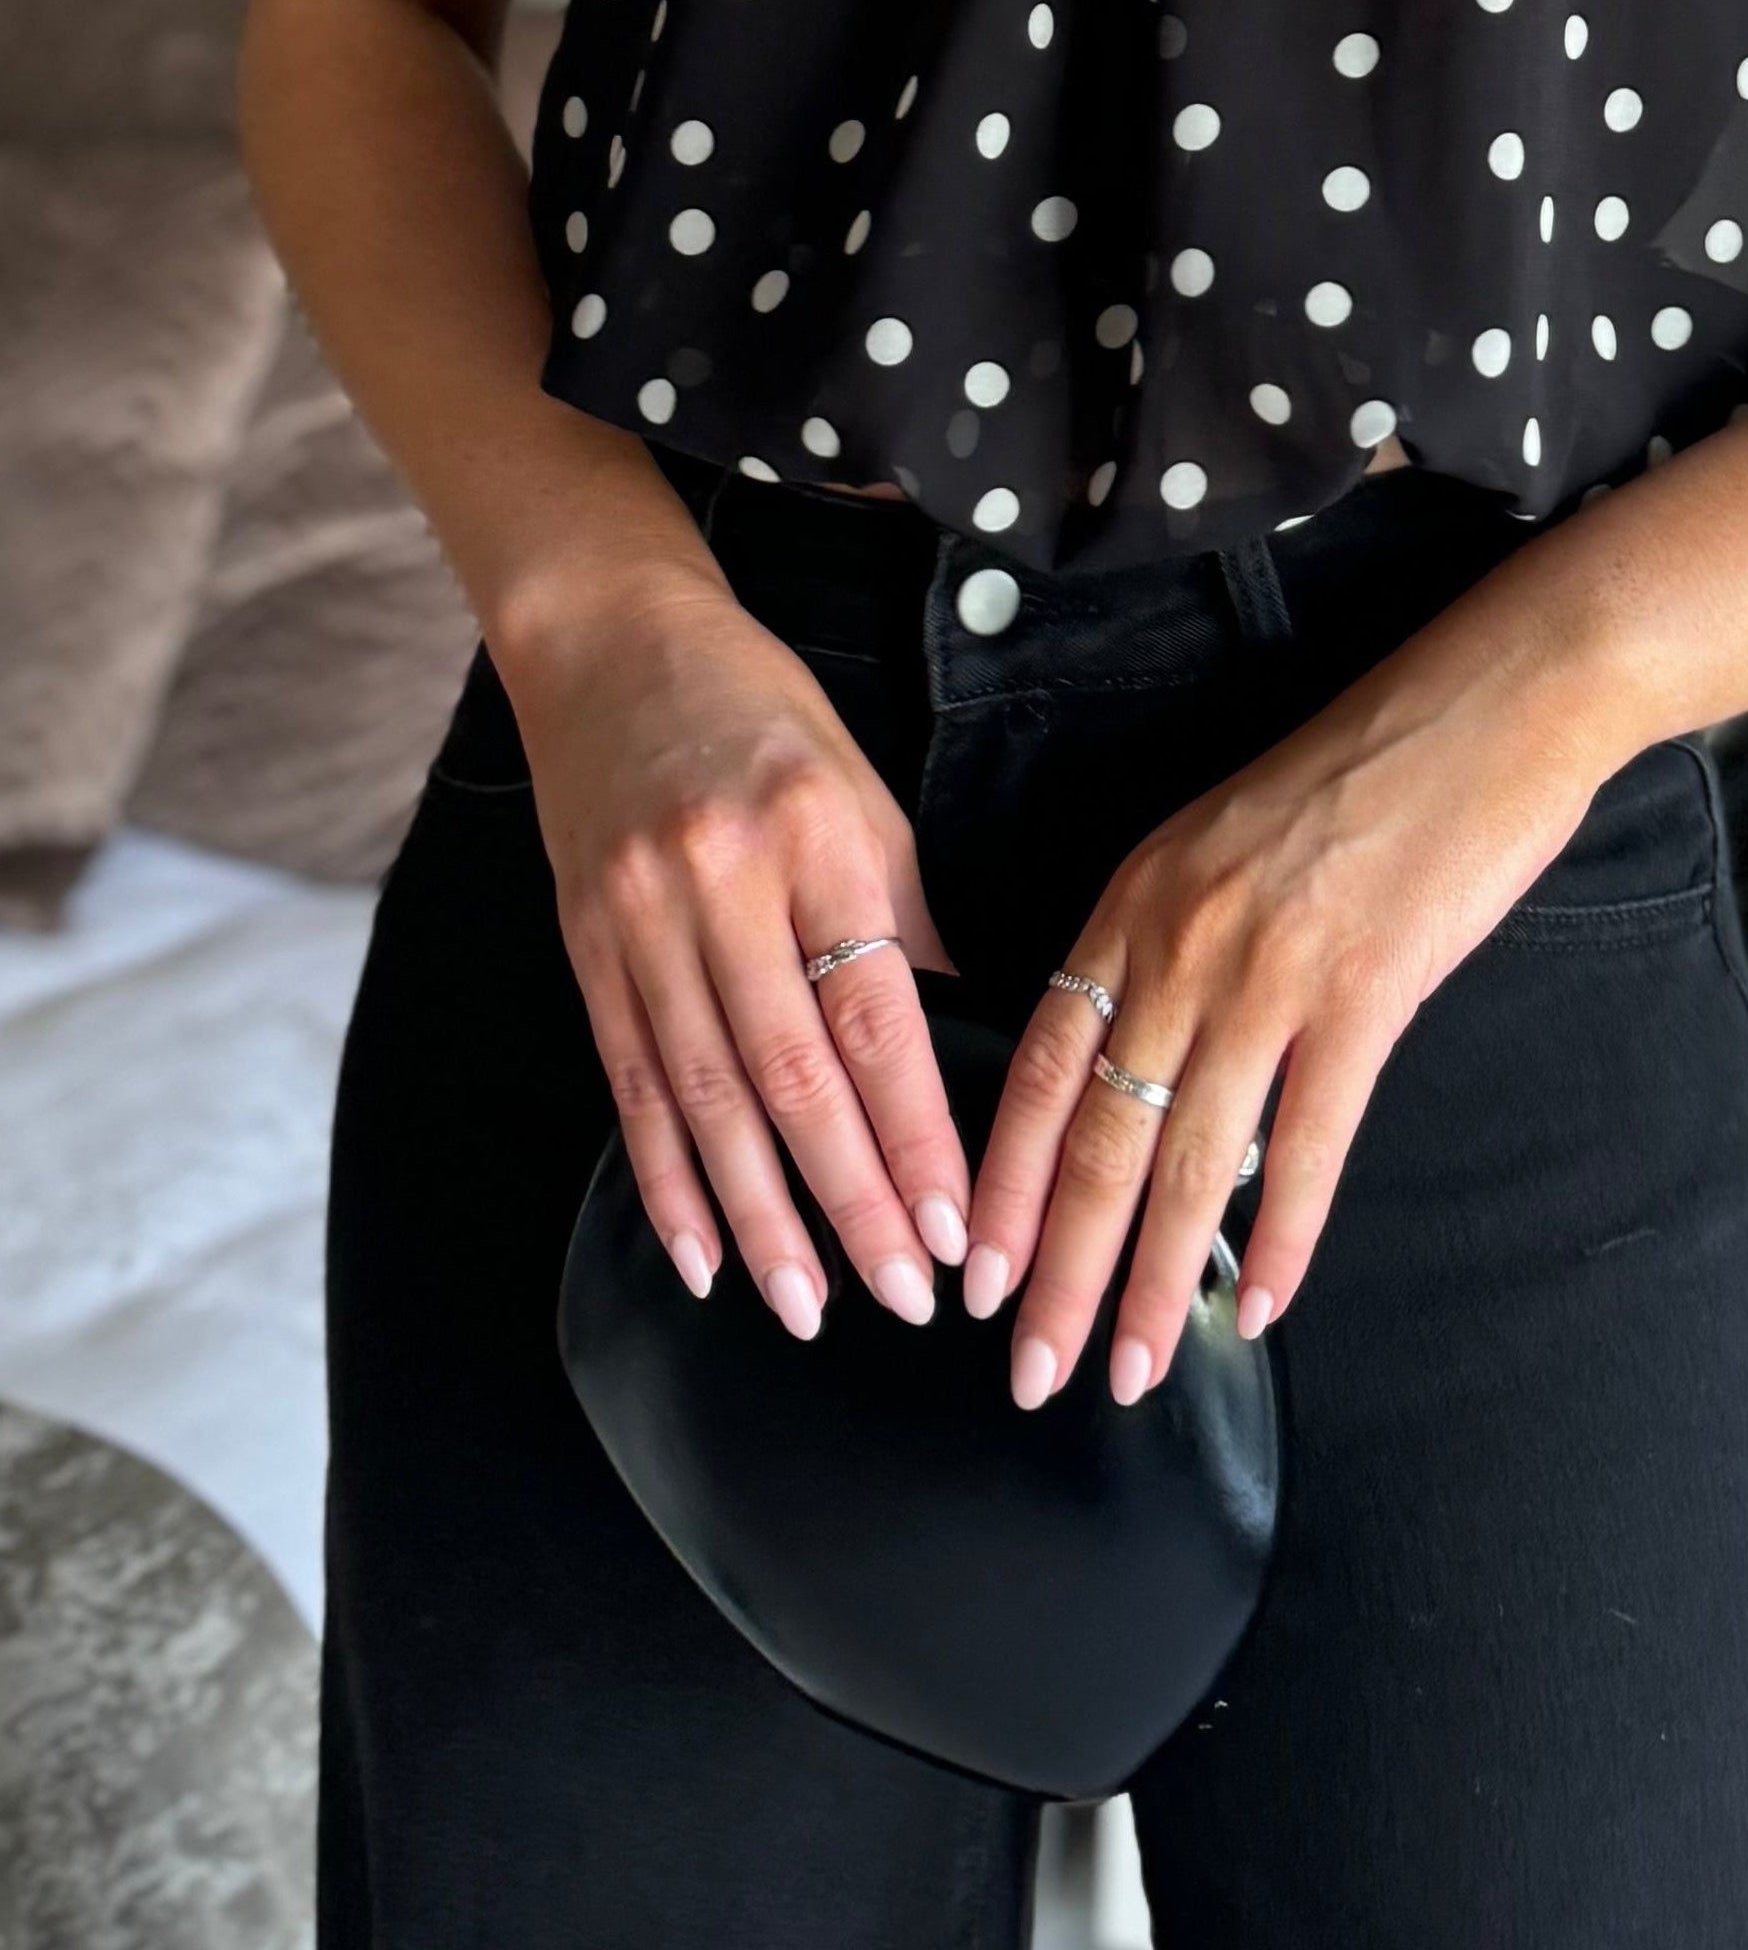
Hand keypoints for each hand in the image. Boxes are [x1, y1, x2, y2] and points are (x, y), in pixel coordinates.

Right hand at [504, 568, 972, 1340]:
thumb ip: (904, 914)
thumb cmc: (760, 715)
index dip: (915, 1132)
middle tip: (903, 1294)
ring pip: (706, 1097)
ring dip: (759, 1216)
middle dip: (852, 1198)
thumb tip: (958, 1041)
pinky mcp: (586, 945)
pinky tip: (699, 1254)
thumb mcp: (861, 789)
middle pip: (792, 1072)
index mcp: (813, 835)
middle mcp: (720, 882)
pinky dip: (665, 1179)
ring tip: (805, 1305)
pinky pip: (632, 1082)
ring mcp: (640, 917)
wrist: (609, 644)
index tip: (957, 1227)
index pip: (875, 1013)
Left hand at [957, 648, 1613, 1408]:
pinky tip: (1256, 1306)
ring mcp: (1274, 971)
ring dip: (1151, 1283)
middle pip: (1096, 1135)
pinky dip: (1280, 1241)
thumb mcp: (1219, 842)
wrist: (1481, 708)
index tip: (976, 1276)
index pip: (1035, 1065)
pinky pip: (1309, 1146)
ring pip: (1189, 1162)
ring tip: (1130, 1370)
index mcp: (1137, 899)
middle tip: (1031, 1371)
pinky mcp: (1369, 994)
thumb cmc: (1357, 775)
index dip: (1001, 1183)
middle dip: (1056, 1270)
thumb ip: (1164, 945)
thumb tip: (1125, 1066)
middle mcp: (1186, 942)